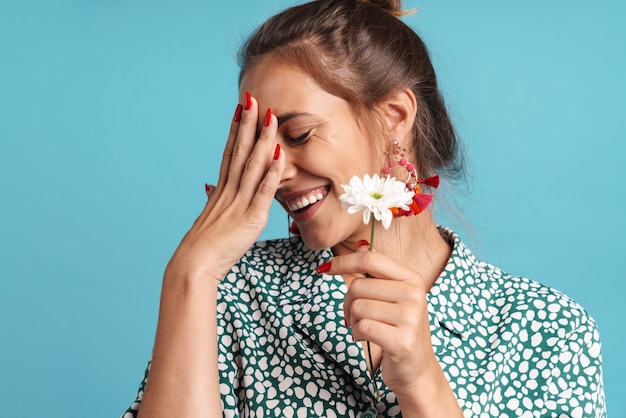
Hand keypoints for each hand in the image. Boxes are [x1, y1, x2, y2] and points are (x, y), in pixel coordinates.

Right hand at [165, 94, 283, 282]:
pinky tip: (279, 155)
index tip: (241, 109)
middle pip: (239, 151)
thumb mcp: (209, 219)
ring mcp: (239, 203)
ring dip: (262, 139)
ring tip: (270, 116)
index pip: (229, 153)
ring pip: (252, 165)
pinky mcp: (250, 218)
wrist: (194, 265)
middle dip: (247, 123)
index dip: (236, 129)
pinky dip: (272, 172)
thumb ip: (214, 201)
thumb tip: (209, 188)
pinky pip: (263, 191)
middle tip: (253, 98)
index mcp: (221, 191)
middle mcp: (229, 191)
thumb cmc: (203, 248)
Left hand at [331, 249, 438, 397]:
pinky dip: (356, 334)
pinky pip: (361, 327)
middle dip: (348, 303)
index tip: (325, 269)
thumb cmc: (399, 331)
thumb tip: (359, 245)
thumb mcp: (393, 298)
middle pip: (358, 286)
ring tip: (365, 329)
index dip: (344, 262)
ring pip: (357, 307)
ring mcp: (410, 318)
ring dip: (352, 321)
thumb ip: (377, 274)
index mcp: (412, 279)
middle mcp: (414, 294)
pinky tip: (366, 339)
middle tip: (355, 317)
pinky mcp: (402, 340)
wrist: (417, 370)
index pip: (371, 259)